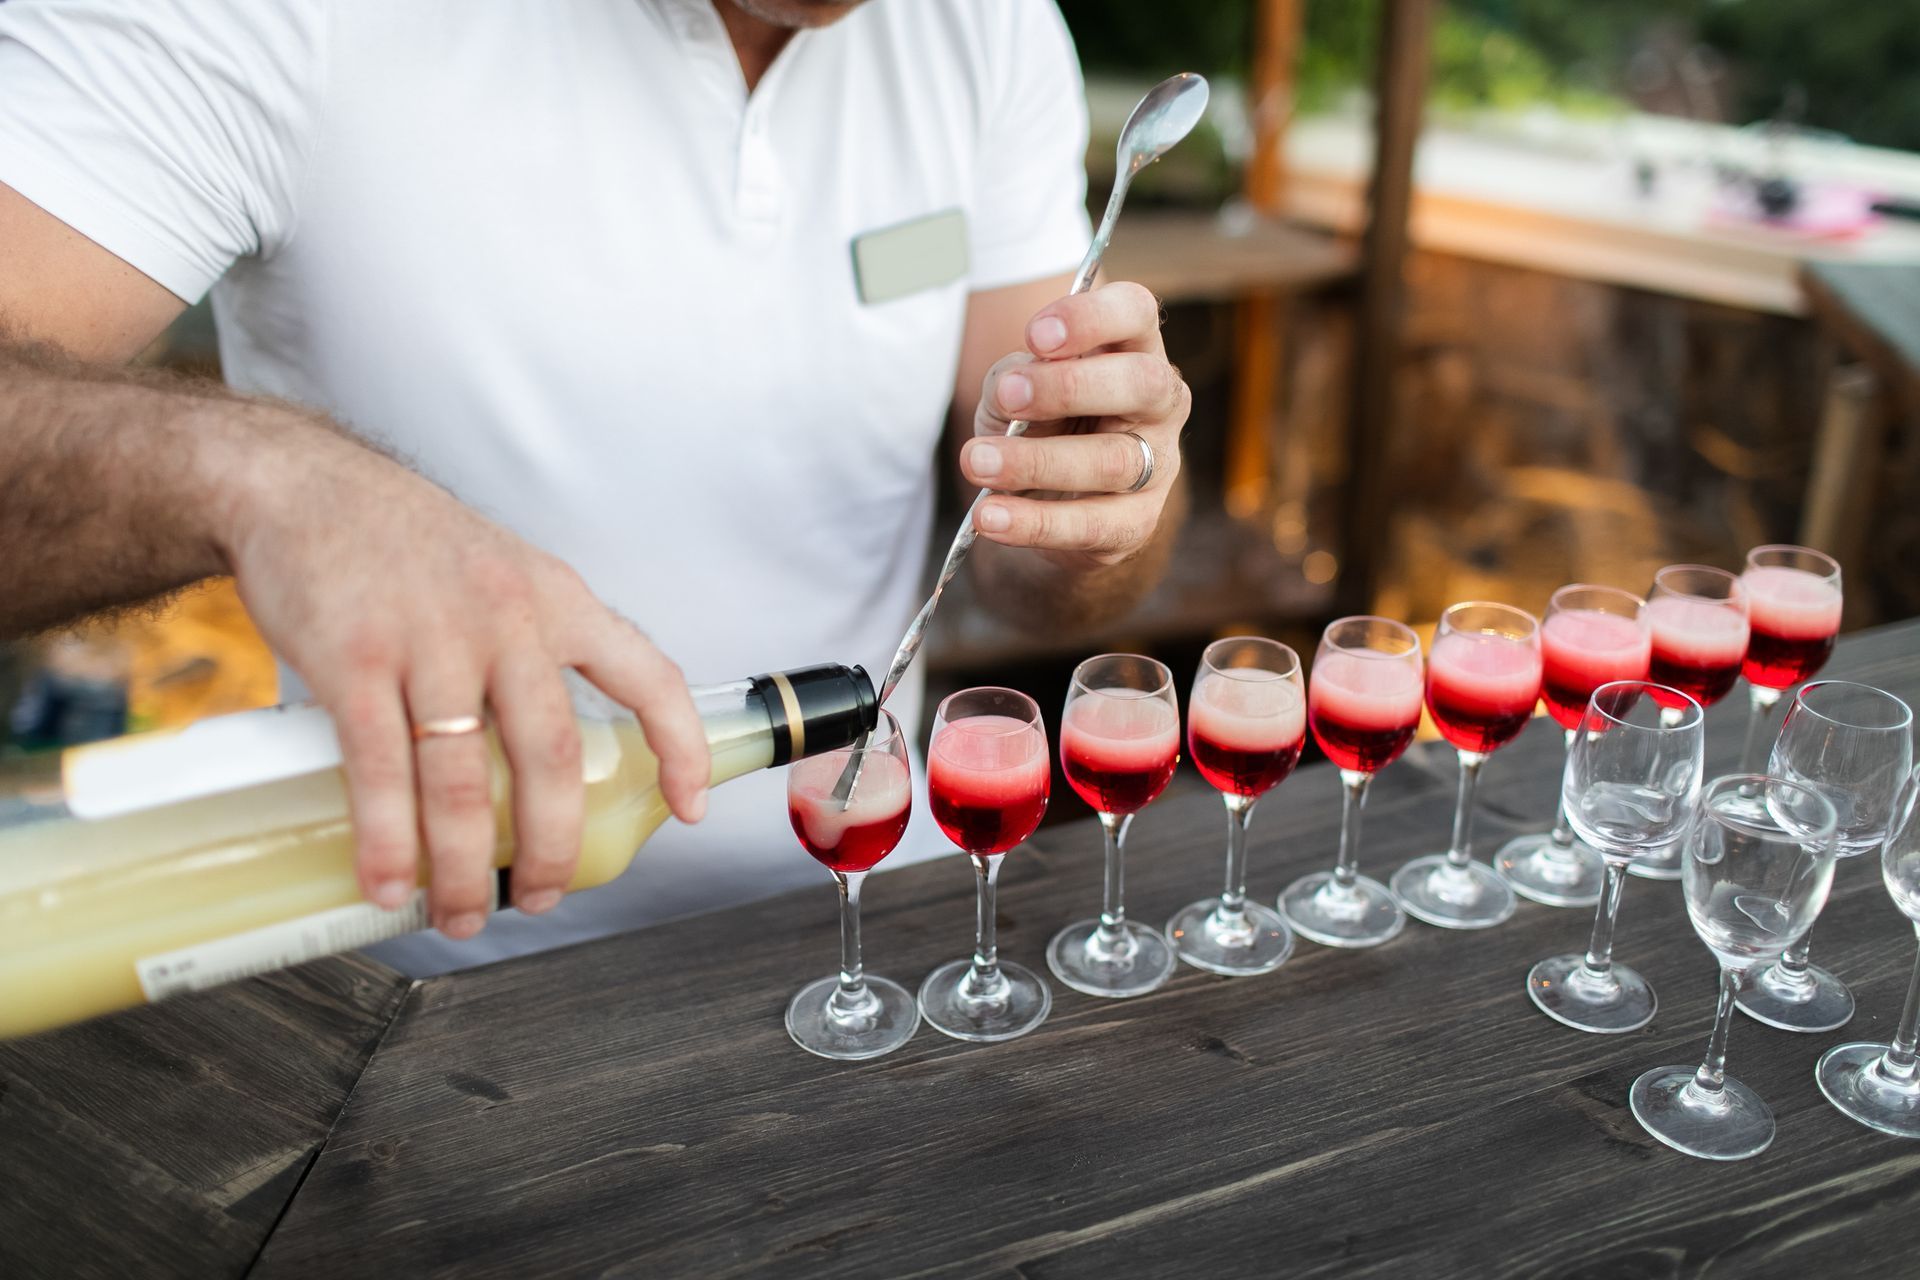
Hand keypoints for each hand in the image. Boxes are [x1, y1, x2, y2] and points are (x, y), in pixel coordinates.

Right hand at [217, 411, 709, 937]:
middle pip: (550, 757)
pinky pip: (379, 768)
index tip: (691, 808)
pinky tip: (389, 882)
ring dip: (464, 865)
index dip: (679, 746)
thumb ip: (533, 647)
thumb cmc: (404, 543)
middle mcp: (507, 618)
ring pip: (461, 780)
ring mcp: (430, 639)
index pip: (648, 675)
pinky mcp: (353, 658)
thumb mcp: (501, 572)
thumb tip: (542, 755)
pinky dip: (388, 838)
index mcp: (557, 599)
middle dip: (553, 846)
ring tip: (461, 913)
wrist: (300, 484)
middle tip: (544, 897)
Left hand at [960, 281, 1188, 567]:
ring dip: (1037, 461)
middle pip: (1142, 382)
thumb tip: (1014, 386)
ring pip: (1113, 461)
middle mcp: (1160, 402)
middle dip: (1071, 387)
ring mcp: (1157, 464)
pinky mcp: (1137, 522)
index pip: (1136, 312)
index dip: (1091, 317)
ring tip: (977, 462)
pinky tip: (990, 515)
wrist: (1046, 500)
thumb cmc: (1037, 423)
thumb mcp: (1014, 389)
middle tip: (1007, 395)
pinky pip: (1091, 524)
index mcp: (1133, 349)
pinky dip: (1034, 522)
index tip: (1034, 335)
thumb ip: (1012, 378)